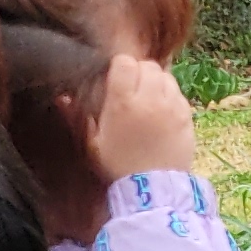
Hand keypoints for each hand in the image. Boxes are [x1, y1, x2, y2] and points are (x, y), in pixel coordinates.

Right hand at [89, 54, 200, 186]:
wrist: (153, 188)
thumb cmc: (118, 166)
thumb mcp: (92, 144)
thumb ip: (77, 117)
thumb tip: (62, 98)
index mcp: (123, 101)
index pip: (124, 62)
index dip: (120, 67)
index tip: (116, 80)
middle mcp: (149, 98)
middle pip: (147, 65)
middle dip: (139, 73)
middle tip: (133, 89)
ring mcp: (172, 106)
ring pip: (166, 76)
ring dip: (156, 82)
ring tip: (148, 98)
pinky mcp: (187, 116)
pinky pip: (179, 93)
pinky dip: (171, 96)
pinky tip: (163, 111)